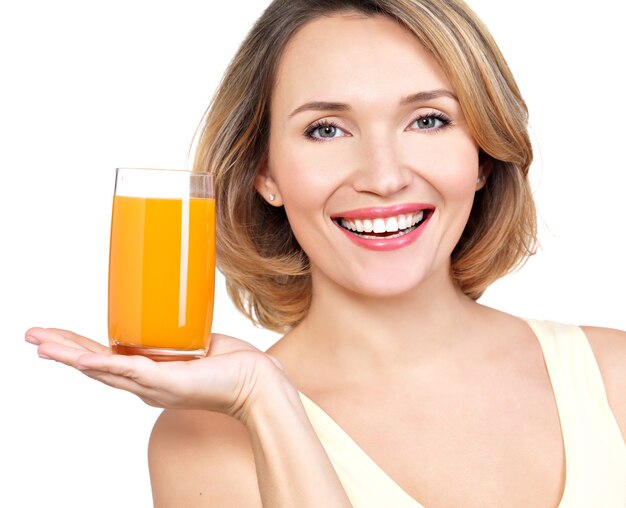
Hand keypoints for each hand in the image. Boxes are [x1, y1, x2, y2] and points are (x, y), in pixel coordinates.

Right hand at [25, 328, 284, 419]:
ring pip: (105, 370)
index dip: (77, 347)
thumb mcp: (194, 343)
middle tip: (31, 336)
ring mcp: (156, 386)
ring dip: (72, 356)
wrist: (257, 382)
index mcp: (149, 372)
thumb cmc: (231, 365)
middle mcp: (146, 383)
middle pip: (95, 365)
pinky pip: (133, 373)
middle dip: (62, 350)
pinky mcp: (170, 384)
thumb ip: (176, 333)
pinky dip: (106, 367)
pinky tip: (84, 361)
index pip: (105, 358)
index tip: (52, 333)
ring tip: (42, 345)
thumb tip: (169, 306)